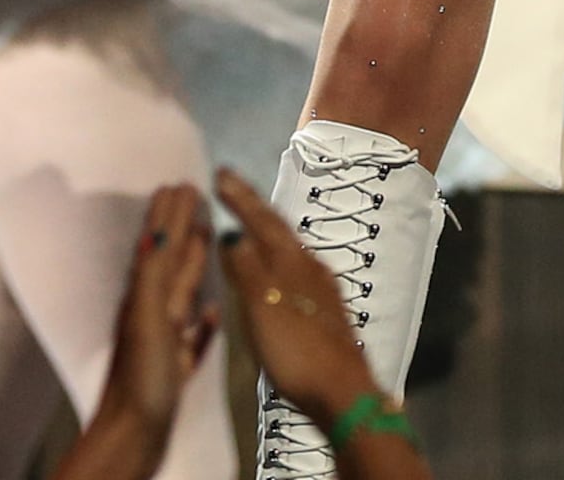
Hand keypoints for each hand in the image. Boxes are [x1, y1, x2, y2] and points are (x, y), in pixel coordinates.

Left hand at [67, 186, 218, 479]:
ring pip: (179, 295)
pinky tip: (212, 315)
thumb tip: (162, 224)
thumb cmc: (141, 378)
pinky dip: (203, 323)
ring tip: (205, 239)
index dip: (169, 215)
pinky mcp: (173, 372)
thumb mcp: (149, 317)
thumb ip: (156, 273)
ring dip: (192, 266)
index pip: (159, 245)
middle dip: (180, 230)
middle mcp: (150, 315)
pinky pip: (191, 338)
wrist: (131, 437)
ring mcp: (162, 344)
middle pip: (168, 263)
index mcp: (144, 298)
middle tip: (195, 197)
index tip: (182, 183)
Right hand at [213, 166, 381, 430]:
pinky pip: (294, 271)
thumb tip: (231, 230)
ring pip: (287, 249)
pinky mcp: (325, 313)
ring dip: (264, 231)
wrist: (342, 392)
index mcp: (293, 262)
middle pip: (277, 229)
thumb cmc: (296, 350)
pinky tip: (274, 272)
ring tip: (247, 220)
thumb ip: (246, 268)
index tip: (220, 172)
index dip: (240, 197)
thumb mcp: (262, 307)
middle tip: (229, 184)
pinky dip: (275, 260)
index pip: (263, 219)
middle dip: (252, 206)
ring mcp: (322, 290)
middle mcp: (311, 267)